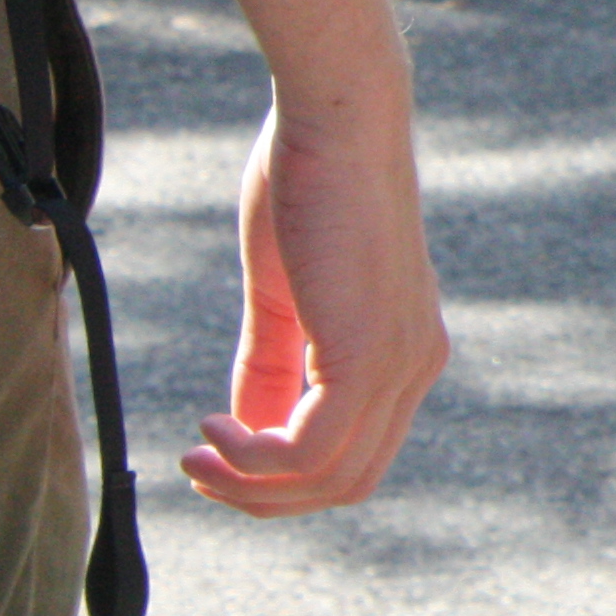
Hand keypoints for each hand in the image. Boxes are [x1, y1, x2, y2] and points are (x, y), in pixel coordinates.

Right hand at [188, 100, 447, 515]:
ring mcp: (401, 362)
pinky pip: (314, 449)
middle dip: (265, 494)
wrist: (338, 121)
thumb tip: (248, 428)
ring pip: (332, 476)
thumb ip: (274, 365)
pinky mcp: (370, 354)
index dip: (284, 475)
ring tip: (199, 455)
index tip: (215, 452)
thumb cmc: (309, 188)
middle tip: (199, 471)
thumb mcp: (284, 295)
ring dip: (252, 484)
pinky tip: (214, 428)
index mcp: (405, 351)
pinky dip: (256, 458)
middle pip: (349, 481)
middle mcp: (417, 364)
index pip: (357, 454)